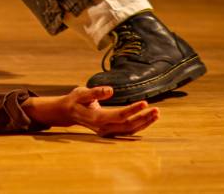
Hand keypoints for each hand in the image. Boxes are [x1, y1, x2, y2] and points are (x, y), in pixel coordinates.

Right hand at [24, 86, 159, 136]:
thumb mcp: (81, 93)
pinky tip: (147, 119)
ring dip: (144, 123)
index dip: (133, 110)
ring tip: (156, 114)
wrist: (68, 113)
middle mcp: (103, 128)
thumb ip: (95, 92)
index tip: (145, 103)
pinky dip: (139, 125)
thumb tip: (110, 90)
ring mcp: (107, 132)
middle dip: (143, 118)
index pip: (119, 115)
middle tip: (156, 109)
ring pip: (129, 130)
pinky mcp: (110, 131)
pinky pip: (127, 131)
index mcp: (96, 118)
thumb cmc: (75, 101)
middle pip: (127, 125)